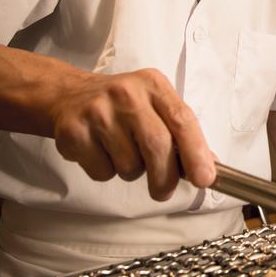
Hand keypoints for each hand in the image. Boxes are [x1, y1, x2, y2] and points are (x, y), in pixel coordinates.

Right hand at [50, 68, 215, 199]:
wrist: (68, 95)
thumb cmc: (122, 105)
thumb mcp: (154, 104)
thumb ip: (180, 132)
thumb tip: (208, 166)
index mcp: (153, 84)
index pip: (182, 119)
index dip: (196, 151)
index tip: (205, 178)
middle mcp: (126, 93)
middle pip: (157, 145)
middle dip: (165, 177)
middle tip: (163, 191)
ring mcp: (98, 112)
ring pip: (129, 165)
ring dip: (132, 172)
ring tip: (122, 152)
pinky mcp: (74, 132)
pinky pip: (103, 172)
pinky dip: (107, 172)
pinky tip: (100, 152)